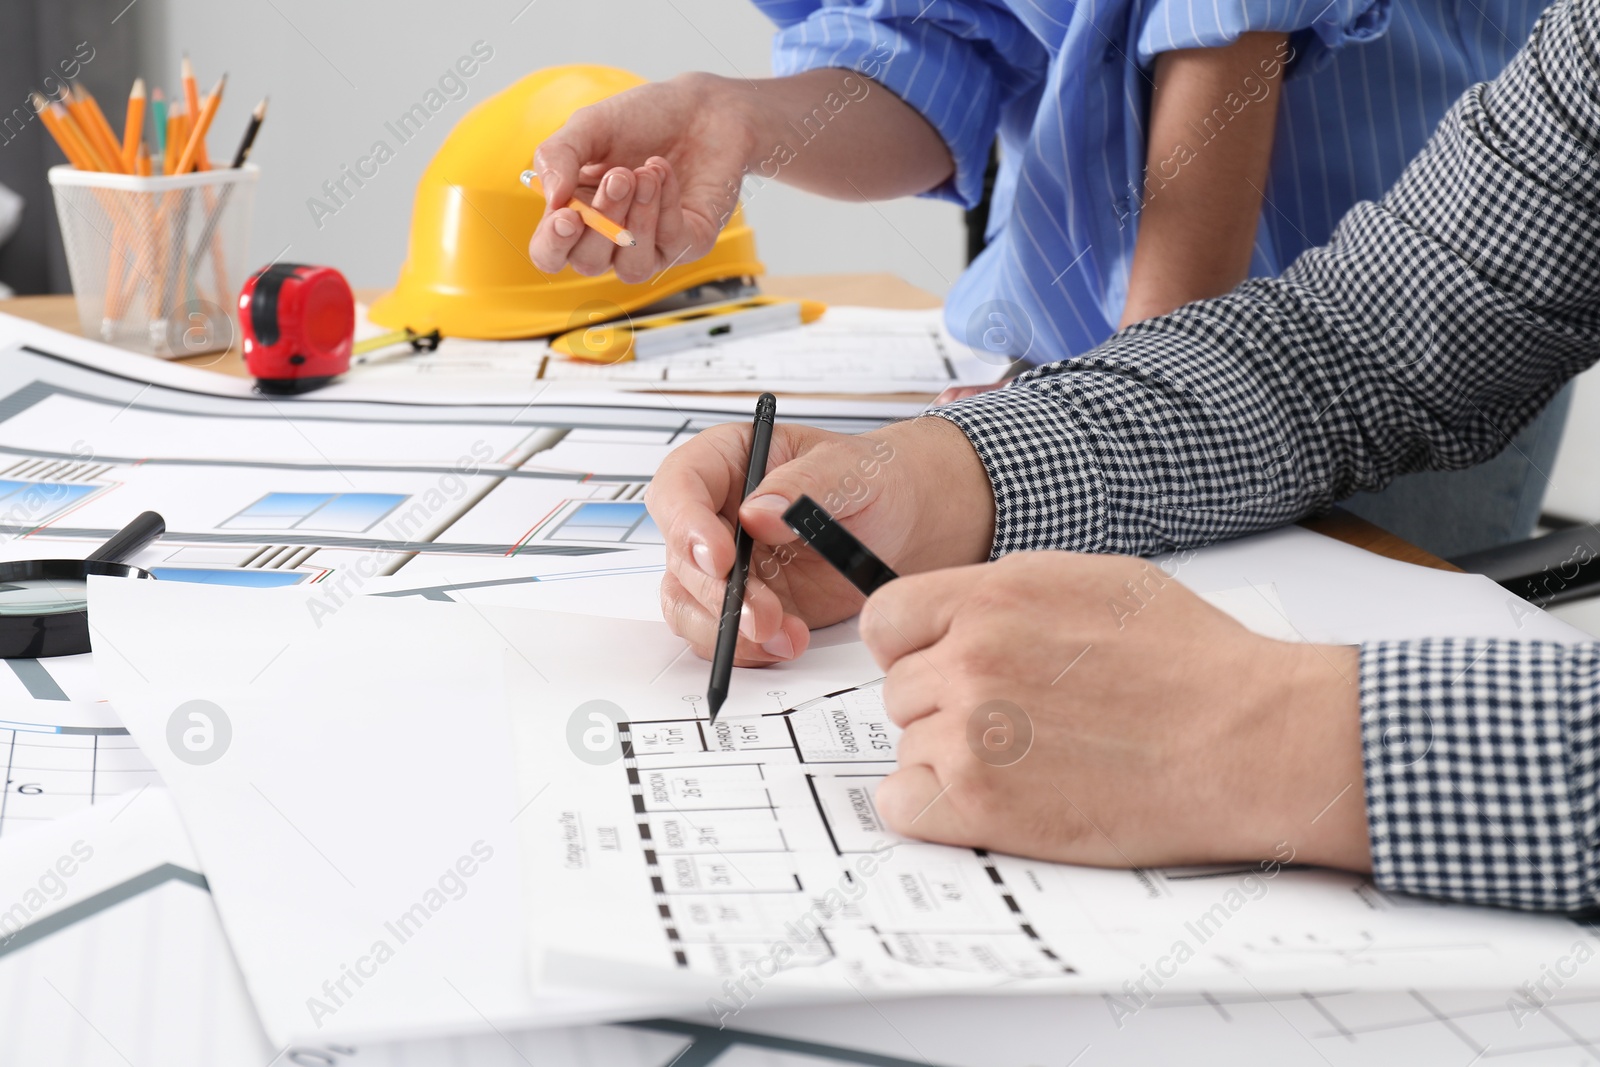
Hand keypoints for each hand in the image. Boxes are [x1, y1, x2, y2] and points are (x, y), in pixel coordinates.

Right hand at [528, 73, 755, 281]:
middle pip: (589, 264)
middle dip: (603, 219)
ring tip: (646, 174)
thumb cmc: (641, 119)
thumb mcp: (589, 125)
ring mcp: (652, 247)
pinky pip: (672, 243)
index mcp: (577, 215)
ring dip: (637, 220)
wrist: (699, 107)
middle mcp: (610, 240)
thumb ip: (558, 155)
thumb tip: (551, 197)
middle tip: (620, 176)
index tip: (567, 216)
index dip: (553, 245)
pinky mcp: (689, 242)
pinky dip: (666, 205)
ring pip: (632, 267)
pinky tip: (663, 172)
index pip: (550, 254)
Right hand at [644, 417, 993, 665]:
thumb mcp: (852, 471)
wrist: (914, 523)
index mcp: (732, 460)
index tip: (719, 558)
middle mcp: (719, 513)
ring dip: (727, 629)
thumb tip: (757, 512)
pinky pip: (722, 633)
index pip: (679, 486)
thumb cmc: (881, 479)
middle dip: (716, 593)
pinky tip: (789, 641)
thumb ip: (805, 487)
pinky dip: (748, 647)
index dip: (686, 525)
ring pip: (690, 603)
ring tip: (784, 634)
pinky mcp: (749, 604)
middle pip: (679, 556)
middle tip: (761, 614)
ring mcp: (731, 563)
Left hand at [861, 552, 1371, 871]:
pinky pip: (903, 804)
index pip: (887, 619)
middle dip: (943, 707)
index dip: (911, 649)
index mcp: (995, 594)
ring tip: (1032, 763)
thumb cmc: (1193, 664)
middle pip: (900, 690)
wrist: (1248, 738)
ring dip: (952, 760)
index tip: (938, 667)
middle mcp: (971, 656)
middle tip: (1014, 724)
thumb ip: (1008, 596)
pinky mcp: (980, 802)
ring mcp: (970, 730)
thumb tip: (958, 616)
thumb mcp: (1094, 582)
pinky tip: (990, 803)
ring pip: (910, 748)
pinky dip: (933, 810)